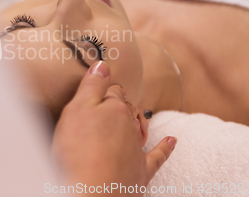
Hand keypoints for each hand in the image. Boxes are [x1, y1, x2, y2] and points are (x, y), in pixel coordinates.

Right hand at [52, 61, 176, 194]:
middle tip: (109, 102)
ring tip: (135, 115)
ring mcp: (136, 150)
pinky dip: (165, 148)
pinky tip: (172, 141)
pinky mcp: (140, 172)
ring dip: (138, 120)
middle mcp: (129, 126)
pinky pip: (157, 156)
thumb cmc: (77, 151)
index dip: (104, 88)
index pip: (112, 90)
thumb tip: (103, 65)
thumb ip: (91, 86)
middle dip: (119, 104)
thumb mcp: (76, 110)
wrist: (91, 192)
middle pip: (126, 108)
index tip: (98, 87)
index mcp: (114, 108)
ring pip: (140, 128)